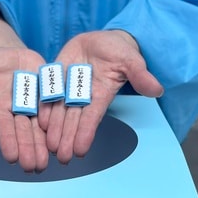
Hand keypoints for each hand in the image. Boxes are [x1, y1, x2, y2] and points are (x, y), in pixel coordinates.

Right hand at [0, 47, 48, 171]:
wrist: (13, 55)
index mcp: (1, 107)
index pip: (4, 127)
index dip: (8, 141)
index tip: (11, 158)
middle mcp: (20, 110)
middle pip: (25, 132)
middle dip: (28, 150)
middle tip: (32, 168)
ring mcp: (36, 104)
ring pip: (41, 128)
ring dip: (44, 145)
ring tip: (47, 162)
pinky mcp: (50, 95)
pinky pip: (56, 109)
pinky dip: (59, 125)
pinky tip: (64, 139)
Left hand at [38, 30, 163, 163]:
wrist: (102, 40)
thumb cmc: (119, 51)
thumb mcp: (131, 60)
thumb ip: (140, 76)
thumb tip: (157, 90)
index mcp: (100, 94)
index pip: (93, 117)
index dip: (86, 133)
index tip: (80, 151)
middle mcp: (83, 95)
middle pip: (73, 120)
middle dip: (67, 139)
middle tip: (62, 158)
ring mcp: (68, 87)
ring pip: (59, 111)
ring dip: (54, 129)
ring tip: (49, 146)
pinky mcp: (56, 76)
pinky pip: (48, 93)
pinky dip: (44, 108)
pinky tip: (39, 122)